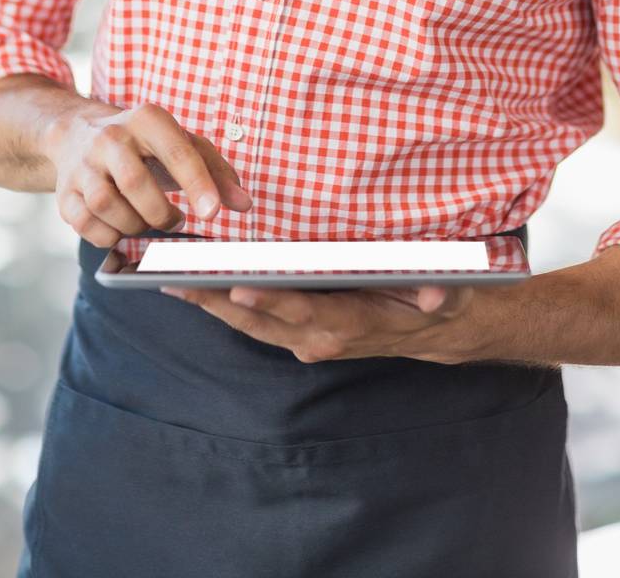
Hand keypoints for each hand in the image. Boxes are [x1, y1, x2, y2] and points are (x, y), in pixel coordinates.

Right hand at [44, 102, 252, 248]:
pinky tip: (121, 227)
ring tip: (147, 221)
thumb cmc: (144, 143)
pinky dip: (108, 235)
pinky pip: (85, 224)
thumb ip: (216, 171)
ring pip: (106, 205)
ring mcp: (83, 164)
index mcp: (147, 119)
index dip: (197, 184)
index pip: (177, 152)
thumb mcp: (181, 143)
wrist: (78, 132)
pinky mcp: (64, 191)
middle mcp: (111, 136)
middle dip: (160, 213)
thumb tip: (244, 204)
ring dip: (134, 225)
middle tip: (175, 220)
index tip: (213, 212)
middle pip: (135, 184)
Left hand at [160, 279, 484, 364]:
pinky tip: (195, 287)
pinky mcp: (298, 333)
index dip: (272, 300)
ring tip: (171, 281)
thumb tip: (434, 295)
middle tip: (178, 281)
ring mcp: (306, 339)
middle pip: (262, 320)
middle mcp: (321, 337)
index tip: (239, 287)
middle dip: (219, 302)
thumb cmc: (436, 302)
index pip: (304, 311)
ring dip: (211, 306)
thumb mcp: (447, 294)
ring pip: (251, 324)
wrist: (433, 331)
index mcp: (351, 324)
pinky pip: (254, 322)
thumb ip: (439, 295)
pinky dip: (223, 306)